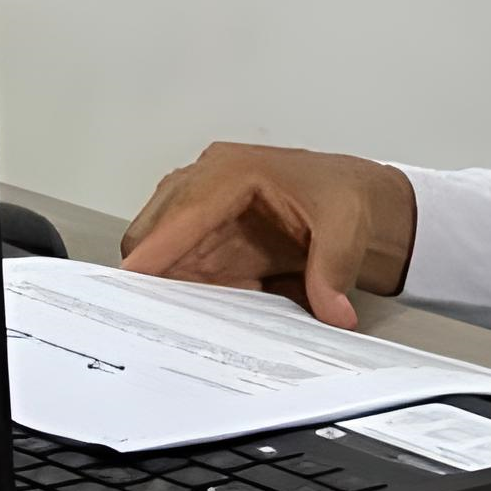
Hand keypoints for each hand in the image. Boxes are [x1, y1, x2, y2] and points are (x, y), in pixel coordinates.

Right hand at [118, 142, 417, 329]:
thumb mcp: (348, 227)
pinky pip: (183, 272)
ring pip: (162, 255)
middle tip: (161, 317)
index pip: (184, 211)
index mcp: (235, 171)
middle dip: (153, 273)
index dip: (157, 248)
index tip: (133, 279)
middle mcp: (208, 185)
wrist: (357, 199)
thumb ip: (334, 269)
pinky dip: (194, 295)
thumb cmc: (345, 195)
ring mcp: (203, 214)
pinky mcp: (208, 241)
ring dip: (175, 289)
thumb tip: (332, 309)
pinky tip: (219, 311)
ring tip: (198, 319)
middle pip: (155, 230)